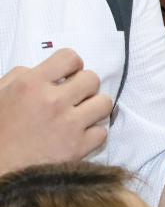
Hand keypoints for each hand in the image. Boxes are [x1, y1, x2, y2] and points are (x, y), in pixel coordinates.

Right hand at [0, 50, 113, 172]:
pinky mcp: (77, 149)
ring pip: (104, 103)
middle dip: (83, 88)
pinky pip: (102, 132)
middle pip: (92, 79)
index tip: (66, 77)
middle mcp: (53, 101)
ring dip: (93, 109)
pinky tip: (77, 138)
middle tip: (72, 100)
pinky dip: (92, 135)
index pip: (69, 57)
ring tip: (78, 117)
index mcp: (30, 85)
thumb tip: (41, 70)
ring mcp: (68, 125)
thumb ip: (18, 77)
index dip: (71, 66)